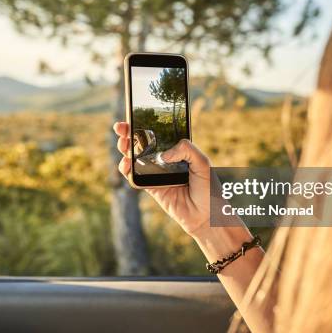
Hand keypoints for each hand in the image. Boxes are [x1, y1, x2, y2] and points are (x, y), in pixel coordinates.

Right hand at [113, 122, 210, 236]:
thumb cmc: (209, 189)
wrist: (207, 217)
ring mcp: (157, 174)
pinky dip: (127, 170)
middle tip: (121, 127)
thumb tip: (164, 154)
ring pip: (135, 158)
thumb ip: (187, 150)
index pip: (158, 133)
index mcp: (178, 150)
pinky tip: (126, 163)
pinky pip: (135, 177)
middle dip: (129, 133)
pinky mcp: (152, 188)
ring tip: (123, 143)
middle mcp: (165, 160)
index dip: (145, 124)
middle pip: (142, 143)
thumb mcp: (203, 163)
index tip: (135, 115)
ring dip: (125, 149)